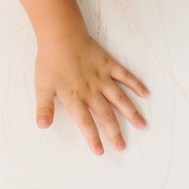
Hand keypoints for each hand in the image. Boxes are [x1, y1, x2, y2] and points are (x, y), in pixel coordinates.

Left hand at [34, 33, 148, 154]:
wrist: (61, 36)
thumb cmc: (49, 62)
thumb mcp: (42, 86)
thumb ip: (44, 107)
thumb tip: (42, 126)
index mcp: (75, 97)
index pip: (85, 122)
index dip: (93, 138)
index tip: (100, 151)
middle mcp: (92, 90)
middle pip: (106, 115)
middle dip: (115, 132)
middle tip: (122, 146)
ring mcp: (102, 77)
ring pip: (120, 99)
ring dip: (131, 113)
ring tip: (142, 126)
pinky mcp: (109, 64)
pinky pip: (126, 76)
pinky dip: (136, 84)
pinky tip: (146, 94)